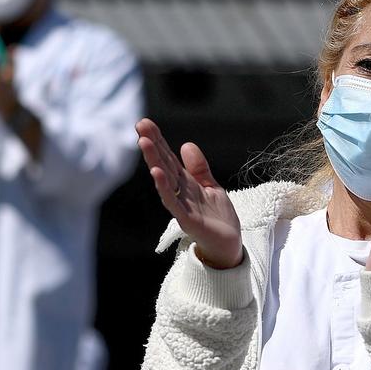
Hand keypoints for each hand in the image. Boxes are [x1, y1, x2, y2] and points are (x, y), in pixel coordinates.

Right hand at [136, 118, 242, 268]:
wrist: (229, 246)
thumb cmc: (217, 218)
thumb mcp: (210, 186)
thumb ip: (199, 168)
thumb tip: (185, 145)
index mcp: (185, 183)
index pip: (169, 157)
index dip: (159, 140)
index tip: (146, 123)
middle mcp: (180, 192)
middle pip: (164, 164)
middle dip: (152, 145)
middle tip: (140, 125)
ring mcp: (181, 205)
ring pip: (164, 179)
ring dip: (154, 160)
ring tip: (144, 142)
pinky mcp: (187, 219)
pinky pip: (173, 202)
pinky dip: (164, 187)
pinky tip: (157, 173)